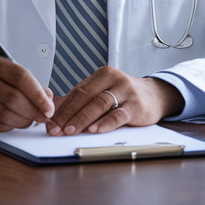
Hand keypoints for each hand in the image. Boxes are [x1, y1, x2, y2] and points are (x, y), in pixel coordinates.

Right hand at [0, 57, 53, 131]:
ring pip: (6, 114)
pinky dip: (11, 126)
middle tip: (43, 117)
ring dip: (23, 121)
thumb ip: (32, 86)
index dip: (38, 94)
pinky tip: (15, 122)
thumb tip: (48, 98)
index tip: (49, 107)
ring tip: (30, 120)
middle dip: (33, 111)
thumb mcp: (11, 79)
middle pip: (13, 97)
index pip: (20, 76)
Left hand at [47, 66, 184, 135]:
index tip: (49, 122)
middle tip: (56, 128)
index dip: (62, 107)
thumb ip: (80, 99)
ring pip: (100, 104)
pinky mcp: (136, 106)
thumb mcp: (102, 92)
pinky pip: (119, 114)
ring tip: (70, 130)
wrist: (155, 96)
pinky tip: (95, 130)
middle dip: (68, 114)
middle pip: (86, 96)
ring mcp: (126, 91)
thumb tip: (52, 108)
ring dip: (83, 118)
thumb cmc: (124, 95)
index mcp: (102, 74)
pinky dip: (106, 123)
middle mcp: (114, 79)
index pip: (77, 91)